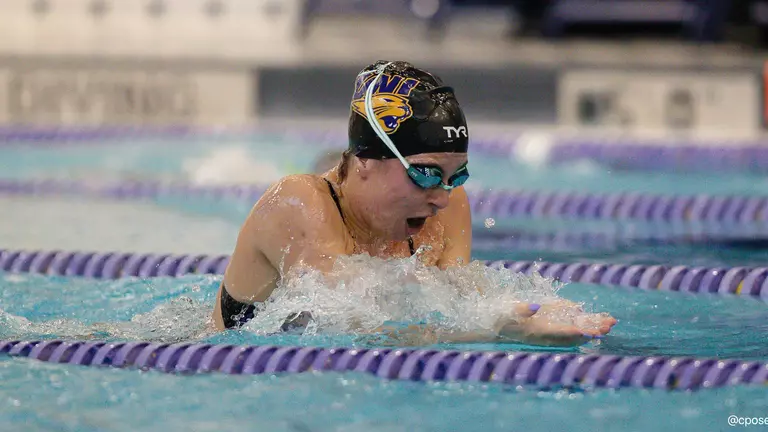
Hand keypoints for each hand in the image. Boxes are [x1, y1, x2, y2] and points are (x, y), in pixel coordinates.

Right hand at [495, 301, 616, 346]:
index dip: (575, 333)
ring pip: (579, 329)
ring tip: (611, 322)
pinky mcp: (556, 322)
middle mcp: (550, 333)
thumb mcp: (510, 311)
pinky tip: (601, 318)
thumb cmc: (504, 316)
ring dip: (594, 326)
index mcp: (539, 332)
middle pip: (575, 334)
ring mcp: (554, 328)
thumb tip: (535, 307)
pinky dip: (589, 321)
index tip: (589, 333)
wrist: (501, 323)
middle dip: (591, 330)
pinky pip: (575, 323)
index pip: (560, 333)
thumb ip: (523, 310)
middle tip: (608, 326)